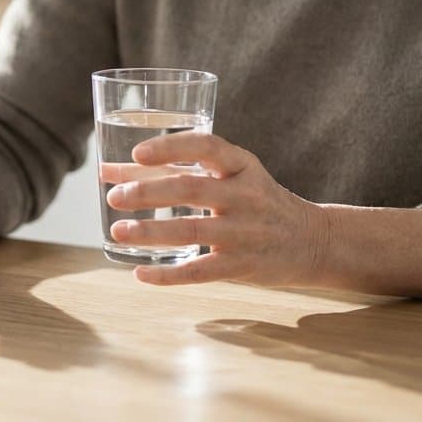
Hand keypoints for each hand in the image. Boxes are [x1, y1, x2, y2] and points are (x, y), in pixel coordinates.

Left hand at [104, 131, 330, 286]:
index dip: (170, 148)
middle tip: (114, 197)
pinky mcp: (243, 266)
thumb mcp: (228, 176)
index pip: (206, 147)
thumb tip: (108, 170)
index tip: (136, 153)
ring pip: (192, 230)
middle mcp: (245, 195)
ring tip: (118, 231)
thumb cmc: (256, 201)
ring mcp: (246, 232)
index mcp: (241, 165)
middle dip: (148, 192)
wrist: (313, 240)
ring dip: (150, 232)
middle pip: (191, 189)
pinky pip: (201, 271)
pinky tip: (140, 274)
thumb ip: (172, 170)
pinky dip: (168, 275)